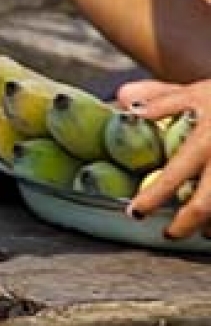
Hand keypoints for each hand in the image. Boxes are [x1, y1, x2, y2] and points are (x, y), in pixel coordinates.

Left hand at [117, 78, 210, 239]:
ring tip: (200, 233)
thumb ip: (161, 98)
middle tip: (169, 234)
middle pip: (205, 205)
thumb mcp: (195, 91)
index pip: (175, 174)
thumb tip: (123, 99)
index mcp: (205, 139)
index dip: (153, 197)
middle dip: (185, 224)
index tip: (136, 213)